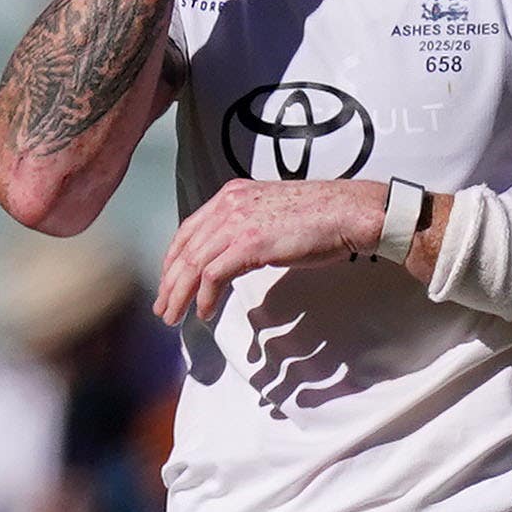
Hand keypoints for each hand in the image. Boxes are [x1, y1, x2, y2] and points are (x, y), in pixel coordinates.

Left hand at [155, 177, 388, 325]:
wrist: (348, 212)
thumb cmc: (321, 217)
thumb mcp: (272, 215)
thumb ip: (248, 227)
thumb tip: (237, 254)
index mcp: (232, 195)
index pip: (189, 229)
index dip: (173, 259)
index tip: (169, 281)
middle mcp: (229, 204)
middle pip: (185, 248)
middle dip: (169, 282)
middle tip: (163, 307)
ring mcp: (237, 222)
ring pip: (193, 264)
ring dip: (180, 294)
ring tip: (174, 316)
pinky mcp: (249, 243)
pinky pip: (213, 276)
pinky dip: (205, 298)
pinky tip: (205, 312)